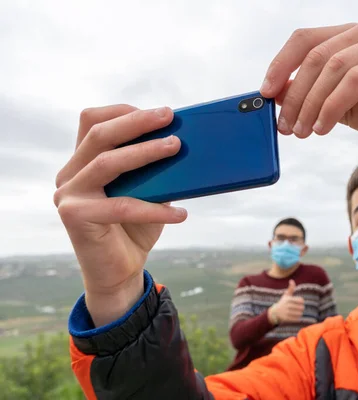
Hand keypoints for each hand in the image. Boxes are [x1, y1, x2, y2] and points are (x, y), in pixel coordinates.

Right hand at [53, 105, 187, 326]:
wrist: (122, 271)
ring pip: (107, 162)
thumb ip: (153, 168)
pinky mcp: (74, 217)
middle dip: (136, 122)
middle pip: (98, 134)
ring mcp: (69, 195)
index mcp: (83, 162)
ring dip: (145, 152)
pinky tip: (180, 213)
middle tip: (168, 116)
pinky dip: (154, 208)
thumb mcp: (147, 191)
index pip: (93, 122)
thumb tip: (181, 141)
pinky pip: (121, 205)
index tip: (159, 112)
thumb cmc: (136, 228)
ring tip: (176, 147)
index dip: (124, 112)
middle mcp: (70, 174)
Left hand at [261, 17, 357, 167]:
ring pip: (333, 68)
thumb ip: (311, 94)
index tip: (264, 94)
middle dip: (294, 95)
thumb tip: (274, 94)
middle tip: (286, 126)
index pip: (305, 39)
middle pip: (315, 55)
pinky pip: (355, 80)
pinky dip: (333, 106)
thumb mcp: (339, 103)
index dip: (280, 65)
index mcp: (351, 33)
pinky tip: (324, 127)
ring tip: (304, 132)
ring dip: (311, 104)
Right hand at [269, 280, 304, 323]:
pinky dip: (297, 318)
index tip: (298, 303)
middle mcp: (287, 305)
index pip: (301, 300)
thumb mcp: (286, 295)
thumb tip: (292, 280)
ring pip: (300, 313)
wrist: (274, 313)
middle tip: (298, 308)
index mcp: (288, 299)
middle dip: (301, 308)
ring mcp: (286, 312)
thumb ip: (291, 288)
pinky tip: (294, 316)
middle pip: (301, 307)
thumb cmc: (282, 303)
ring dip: (299, 313)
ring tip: (297, 312)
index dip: (301, 302)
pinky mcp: (286, 319)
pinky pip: (296, 319)